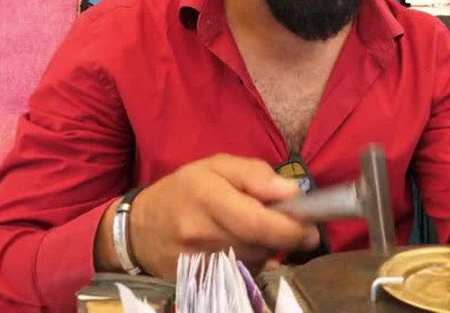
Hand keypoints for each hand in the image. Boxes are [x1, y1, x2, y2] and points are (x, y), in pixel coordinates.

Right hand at [129, 154, 320, 277]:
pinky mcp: (199, 283)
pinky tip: (237, 249)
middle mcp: (201, 234)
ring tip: (250, 232)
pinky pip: (240, 275)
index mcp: (207, 197)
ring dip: (264, 249)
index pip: (259, 222)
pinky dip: (249, 263)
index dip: (291, 229)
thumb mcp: (216, 166)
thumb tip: (292, 191)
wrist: (139, 230)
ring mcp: (198, 263)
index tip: (310, 228)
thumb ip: (256, 174)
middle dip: (281, 236)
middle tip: (282, 224)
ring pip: (254, 262)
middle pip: (261, 245)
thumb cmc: (183, 191)